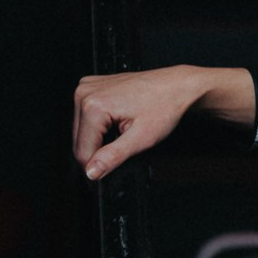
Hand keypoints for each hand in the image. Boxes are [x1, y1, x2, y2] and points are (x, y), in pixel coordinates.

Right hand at [73, 65, 214, 178]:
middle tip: (125, 143)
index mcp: (93, 105)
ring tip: (124, 129)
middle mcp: (85, 92)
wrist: (177, 85)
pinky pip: (87, 115)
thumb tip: (92, 172)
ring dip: (100, 136)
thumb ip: (112, 157)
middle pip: (80, 140)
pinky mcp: (92, 86)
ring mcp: (87, 86)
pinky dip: (101, 123)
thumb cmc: (165, 105)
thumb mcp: (140, 138)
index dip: (98, 165)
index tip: (111, 166)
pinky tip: (119, 118)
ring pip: (82, 129)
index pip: (82, 151)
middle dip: (100, 149)